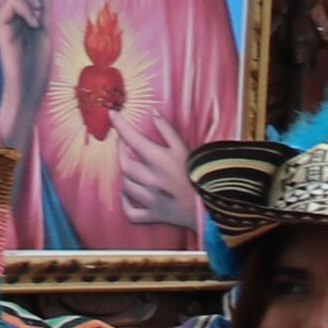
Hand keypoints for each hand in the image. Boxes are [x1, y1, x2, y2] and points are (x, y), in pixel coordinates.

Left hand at [111, 108, 194, 237]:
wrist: (216, 206)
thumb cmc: (203, 174)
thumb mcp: (187, 147)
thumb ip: (168, 130)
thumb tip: (153, 113)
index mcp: (158, 160)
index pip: (131, 138)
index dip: (119, 125)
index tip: (111, 114)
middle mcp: (150, 179)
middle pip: (124, 163)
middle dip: (120, 150)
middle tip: (124, 142)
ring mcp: (150, 199)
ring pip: (125, 186)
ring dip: (125, 174)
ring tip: (130, 166)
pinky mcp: (154, 215)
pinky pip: (131, 212)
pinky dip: (125, 203)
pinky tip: (126, 194)